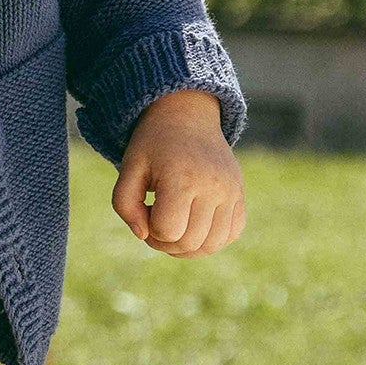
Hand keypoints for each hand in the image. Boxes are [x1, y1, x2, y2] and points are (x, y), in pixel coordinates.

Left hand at [112, 89, 245, 256]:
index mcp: (183, 178)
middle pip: (189, 243)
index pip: (167, 231)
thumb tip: (144, 235)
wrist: (188, 117)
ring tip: (174, 225)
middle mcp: (213, 187)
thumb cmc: (153, 145)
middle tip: (155, 219)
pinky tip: (194, 223)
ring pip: (212, 245)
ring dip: (187, 246)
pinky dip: (210, 239)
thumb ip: (125, 205)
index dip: (149, 230)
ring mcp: (232, 192)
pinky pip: (231, 234)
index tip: (145, 210)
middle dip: (165, 242)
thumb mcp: (129, 168)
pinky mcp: (240, 195)